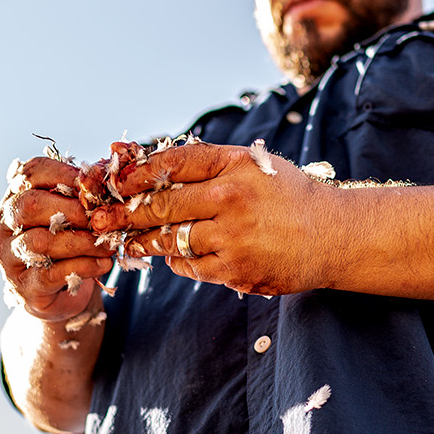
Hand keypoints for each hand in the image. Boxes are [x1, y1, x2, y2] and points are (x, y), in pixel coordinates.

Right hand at [0, 158, 113, 321]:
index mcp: (14, 198)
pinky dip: (83, 266)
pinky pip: (51, 273)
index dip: (65, 174)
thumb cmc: (67, 245)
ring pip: (40, 242)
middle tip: (101, 219)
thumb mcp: (71, 216)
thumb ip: (80, 196)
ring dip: (82, 242)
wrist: (61, 294)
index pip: (31, 172)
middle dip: (72, 210)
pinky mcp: (23, 286)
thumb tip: (99, 177)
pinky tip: (103, 264)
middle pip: (30, 204)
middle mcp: (3, 225)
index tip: (96, 186)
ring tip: (108, 245)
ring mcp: (8, 257)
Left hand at [89, 142, 342, 297]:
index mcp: (235, 166)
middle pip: (161, 204)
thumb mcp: (252, 166)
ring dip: (142, 241)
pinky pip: (189, 266)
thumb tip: (142, 161)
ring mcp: (233, 238)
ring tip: (125, 241)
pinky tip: (173, 254)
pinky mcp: (235, 271)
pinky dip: (176, 260)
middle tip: (99, 219)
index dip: (136, 172)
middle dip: (124, 213)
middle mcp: (232, 199)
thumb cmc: (287, 196)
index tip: (113, 180)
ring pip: (169, 239)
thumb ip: (205, 163)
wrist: (334, 236)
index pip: (172, 164)